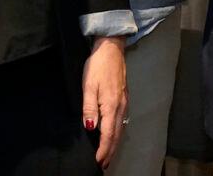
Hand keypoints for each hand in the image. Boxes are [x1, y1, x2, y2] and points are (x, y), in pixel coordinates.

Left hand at [82, 35, 127, 168]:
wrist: (111, 49)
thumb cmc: (97, 66)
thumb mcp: (89, 86)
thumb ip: (89, 108)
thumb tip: (91, 128)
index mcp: (111, 105)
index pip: (108, 134)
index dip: (104, 149)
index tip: (98, 161)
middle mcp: (120, 107)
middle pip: (116, 135)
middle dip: (110, 151)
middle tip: (104, 164)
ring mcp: (124, 103)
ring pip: (120, 129)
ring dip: (114, 144)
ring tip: (108, 155)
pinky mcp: (124, 99)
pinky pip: (121, 121)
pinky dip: (117, 133)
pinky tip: (113, 135)